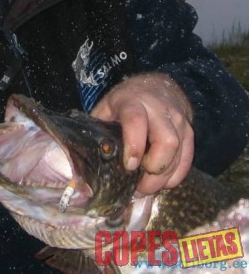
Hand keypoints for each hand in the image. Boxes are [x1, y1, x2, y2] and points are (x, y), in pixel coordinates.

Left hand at [91, 72, 193, 194]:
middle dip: (154, 169)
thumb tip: (87, 155)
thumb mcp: (108, 106)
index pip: (136, 121)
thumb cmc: (127, 100)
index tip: (129, 166)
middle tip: (139, 185)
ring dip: (164, 177)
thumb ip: (100, 127)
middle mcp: (159, 109)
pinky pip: (187, 159)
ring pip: (179, 153)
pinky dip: (176, 176)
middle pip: (166, 141)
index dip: (134, 146)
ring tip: (147, 188)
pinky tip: (162, 182)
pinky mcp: (189, 131)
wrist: (157, 86)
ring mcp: (177, 120)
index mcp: (134, 101)